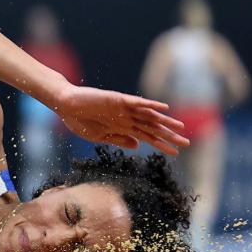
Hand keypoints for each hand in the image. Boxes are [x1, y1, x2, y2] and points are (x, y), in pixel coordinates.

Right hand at [54, 86, 189, 154]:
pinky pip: (137, 102)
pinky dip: (150, 105)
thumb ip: (118, 139)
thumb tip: (138, 145)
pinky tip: (163, 108)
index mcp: (122, 128)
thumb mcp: (98, 136)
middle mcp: (127, 118)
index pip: (147, 137)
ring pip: (148, 115)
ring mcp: (123, 108)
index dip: (161, 144)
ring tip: (180, 127)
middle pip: (152, 127)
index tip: (176, 152)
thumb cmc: (78, 121)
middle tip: (187, 142)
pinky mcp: (117, 99)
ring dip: (164, 121)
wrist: (65, 105)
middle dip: (169, 135)